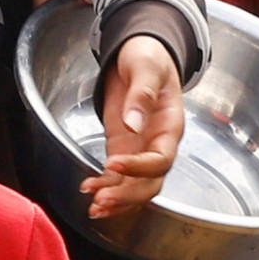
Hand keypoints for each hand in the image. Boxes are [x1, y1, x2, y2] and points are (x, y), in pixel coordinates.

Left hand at [80, 35, 183, 217]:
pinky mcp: (122, 147)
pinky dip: (105, 186)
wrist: (140, 53)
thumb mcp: (146, 67)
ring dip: (117, 199)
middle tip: (102, 199)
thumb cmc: (149, 57)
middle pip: (151, 182)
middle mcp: (157, 143)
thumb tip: (133, 123)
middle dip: (128, 195)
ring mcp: (140, 148)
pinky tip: (88, 190)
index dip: (140, 167)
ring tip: (94, 206)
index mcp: (170, 126)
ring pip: (135, 186)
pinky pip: (118, 176)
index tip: (114, 164)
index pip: (161, 159)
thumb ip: (142, 94)